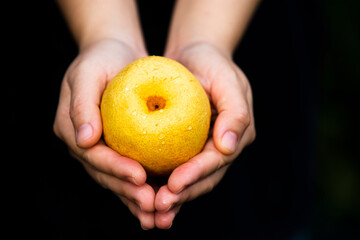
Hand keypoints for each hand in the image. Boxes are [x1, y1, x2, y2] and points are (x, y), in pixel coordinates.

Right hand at [53, 39, 156, 228]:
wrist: (115, 55)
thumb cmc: (100, 59)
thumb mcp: (87, 74)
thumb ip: (82, 106)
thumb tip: (84, 141)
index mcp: (71, 130)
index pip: (92, 156)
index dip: (114, 169)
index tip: (139, 176)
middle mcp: (84, 145)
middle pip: (105, 174)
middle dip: (127, 191)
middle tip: (151, 203)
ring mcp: (100, 149)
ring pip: (117, 178)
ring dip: (135, 196)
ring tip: (157, 210)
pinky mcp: (119, 148)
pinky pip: (130, 169)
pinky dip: (143, 185)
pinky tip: (159, 198)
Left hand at [153, 43, 255, 227]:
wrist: (194, 56)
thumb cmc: (212, 63)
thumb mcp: (228, 81)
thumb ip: (235, 113)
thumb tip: (228, 148)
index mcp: (236, 135)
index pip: (216, 162)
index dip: (196, 176)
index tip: (174, 185)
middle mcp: (221, 147)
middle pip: (203, 178)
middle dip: (183, 195)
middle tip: (159, 206)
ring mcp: (204, 149)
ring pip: (189, 179)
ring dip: (172, 197)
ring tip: (151, 210)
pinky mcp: (186, 146)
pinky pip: (174, 167)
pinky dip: (162, 182)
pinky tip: (145, 193)